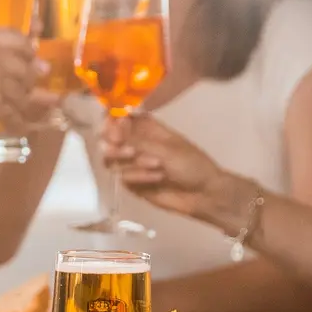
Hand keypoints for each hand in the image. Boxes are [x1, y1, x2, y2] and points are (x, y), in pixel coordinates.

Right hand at [0, 30, 44, 132]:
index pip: (19, 39)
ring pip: (24, 93)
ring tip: (11, 109)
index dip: (29, 51)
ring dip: (20, 104)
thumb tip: (17, 63)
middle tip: (21, 90)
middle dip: (27, 81)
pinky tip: (14, 125)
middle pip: (28, 67)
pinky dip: (16, 123)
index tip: (32, 60)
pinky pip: (15, 114)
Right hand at [100, 113, 252, 230]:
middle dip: (114, 144)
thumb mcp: (165, 149)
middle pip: (108, 138)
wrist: (203, 194)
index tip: (113, 126)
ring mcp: (132, 163)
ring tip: (154, 165)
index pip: (119, 117)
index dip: (111, 120)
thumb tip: (114, 122)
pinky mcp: (132, 182)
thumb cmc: (190, 164)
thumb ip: (136, 139)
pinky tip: (157, 178)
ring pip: (111, 159)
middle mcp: (135, 143)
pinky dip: (138, 176)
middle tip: (128, 150)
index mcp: (146, 128)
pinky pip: (122, 177)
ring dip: (131, 161)